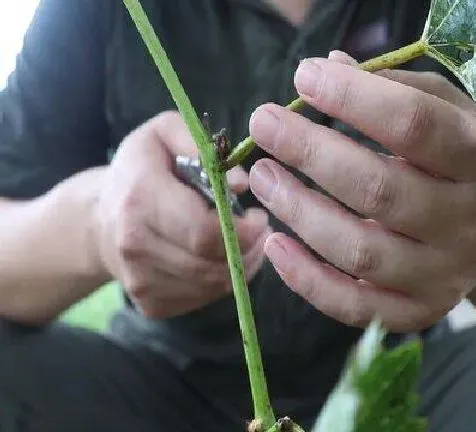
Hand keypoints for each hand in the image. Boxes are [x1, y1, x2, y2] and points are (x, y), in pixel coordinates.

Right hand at [93, 111, 270, 318]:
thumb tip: (241, 183)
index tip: (258, 216)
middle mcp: (135, 246)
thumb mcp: (163, 133)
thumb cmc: (140, 170)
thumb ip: (202, 146)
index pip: (204, 231)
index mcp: (140, 200)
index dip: (243, 230)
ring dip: (241, 265)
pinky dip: (223, 281)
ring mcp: (140, 281)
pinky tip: (223, 258)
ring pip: (213, 286)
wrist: (99, 220)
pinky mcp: (150, 305)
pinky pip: (204, 299)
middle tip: (260, 230)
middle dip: (248, 248)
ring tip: (246, 241)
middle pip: (212, 264)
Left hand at [248, 52, 475, 332]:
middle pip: (378, 190)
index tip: (303, 77)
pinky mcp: (418, 312)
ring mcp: (445, 275)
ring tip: (262, 177)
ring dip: (298, 212)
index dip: (352, 98)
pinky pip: (353, 305)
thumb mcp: (445, 113)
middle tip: (263, 124)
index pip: (413, 125)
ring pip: (358, 251)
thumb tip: (329, 66)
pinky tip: (274, 243)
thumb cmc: (455, 162)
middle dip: (309, 153)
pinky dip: (305, 278)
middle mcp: (469, 223)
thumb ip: (395, 89)